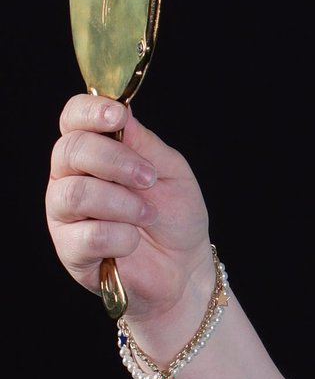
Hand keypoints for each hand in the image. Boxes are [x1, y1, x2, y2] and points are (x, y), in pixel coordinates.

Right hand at [45, 96, 212, 328]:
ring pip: (76, 194)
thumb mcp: (170, 172)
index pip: (73, 119)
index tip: (118, 116)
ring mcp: (65, 215)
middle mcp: (70, 178)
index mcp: (92, 152)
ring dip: (122, 203)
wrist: (185, 268)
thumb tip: (122, 111)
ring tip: (148, 215)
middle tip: (148, 179)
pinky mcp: (70, 250)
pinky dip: (122, 237)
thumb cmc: (174, 216)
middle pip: (70, 151)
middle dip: (115, 161)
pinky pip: (89, 236)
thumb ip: (144, 144)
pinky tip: (134, 241)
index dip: (90, 111)